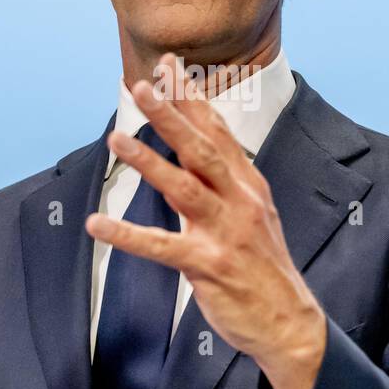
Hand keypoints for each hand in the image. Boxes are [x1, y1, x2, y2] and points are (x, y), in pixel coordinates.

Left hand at [84, 53, 326, 388]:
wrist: (290, 322)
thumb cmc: (263, 267)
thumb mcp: (252, 213)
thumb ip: (223, 179)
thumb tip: (195, 147)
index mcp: (247, 184)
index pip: (217, 130)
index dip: (190, 98)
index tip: (167, 66)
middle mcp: (240, 201)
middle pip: (202, 149)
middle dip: (172, 115)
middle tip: (141, 86)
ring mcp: (226, 232)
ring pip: (185, 188)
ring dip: (149, 162)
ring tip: (115, 139)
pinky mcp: (210, 266)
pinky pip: (163, 247)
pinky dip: (128, 236)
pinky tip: (98, 226)